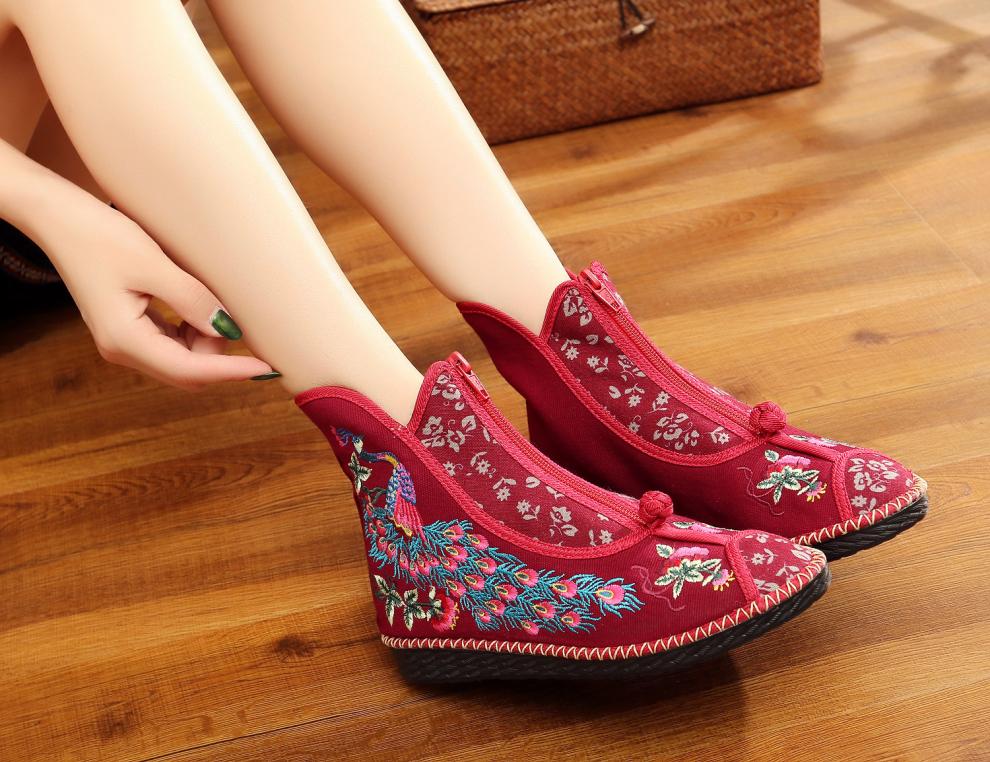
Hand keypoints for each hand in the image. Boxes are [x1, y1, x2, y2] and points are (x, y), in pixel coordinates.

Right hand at [40, 192, 274, 390]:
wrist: (60, 219)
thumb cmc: (100, 237)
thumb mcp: (153, 265)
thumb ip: (192, 300)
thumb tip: (228, 330)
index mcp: (125, 340)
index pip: (189, 370)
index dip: (231, 372)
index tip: (267, 368)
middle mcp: (122, 350)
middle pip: (187, 373)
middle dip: (219, 356)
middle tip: (239, 320)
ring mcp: (124, 343)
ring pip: (182, 361)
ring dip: (206, 343)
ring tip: (212, 304)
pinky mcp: (129, 330)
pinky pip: (172, 345)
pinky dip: (193, 333)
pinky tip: (199, 309)